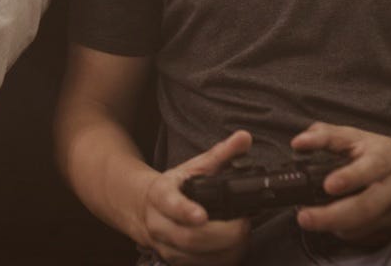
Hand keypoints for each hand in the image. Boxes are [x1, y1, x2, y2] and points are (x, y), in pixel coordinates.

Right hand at [138, 129, 252, 264]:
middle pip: (190, 238)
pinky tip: (234, 248)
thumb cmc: (176, 187)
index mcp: (161, 194)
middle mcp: (159, 223)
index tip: (201, 215)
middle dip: (223, 235)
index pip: (171, 204)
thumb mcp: (194, 167)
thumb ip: (221, 153)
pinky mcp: (173, 261)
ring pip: (197, 257)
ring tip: (242, 234)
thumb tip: (245, 137)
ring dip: (226, 249)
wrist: (145, 209)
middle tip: (243, 224)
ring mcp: (165, 245)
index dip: (185, 211)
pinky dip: (222, 259)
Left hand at [290, 123, 390, 245]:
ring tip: (312, 219)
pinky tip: (333, 224)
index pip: (371, 167)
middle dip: (332, 216)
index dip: (350, 177)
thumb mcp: (357, 136)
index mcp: (387, 157)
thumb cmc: (382, 153)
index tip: (329, 185)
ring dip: (335, 226)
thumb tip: (298, 143)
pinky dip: (346, 232)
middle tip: (305, 217)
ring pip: (364, 226)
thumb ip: (325, 136)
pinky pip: (367, 236)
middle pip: (366, 206)